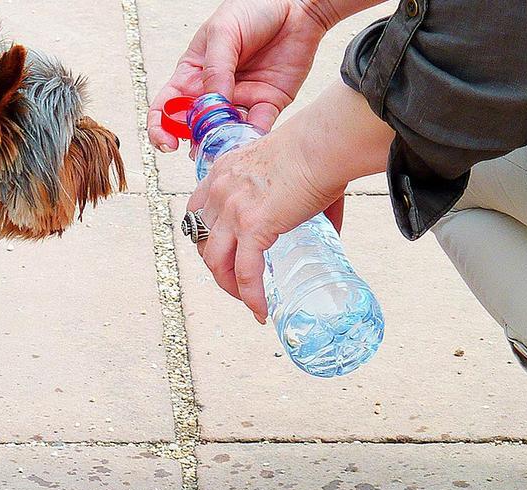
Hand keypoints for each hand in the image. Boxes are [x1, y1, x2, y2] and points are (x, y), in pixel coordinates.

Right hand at [147, 0, 338, 151]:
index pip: (167, 106)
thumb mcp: (224, 32)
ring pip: (224, 133)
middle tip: (200, 147)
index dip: (161, 127)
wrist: (296, 7)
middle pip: (194, 126)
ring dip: (221, 144)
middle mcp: (214, 91)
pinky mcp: (267, 104)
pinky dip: (250, 139)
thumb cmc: (254, 9)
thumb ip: (215, 69)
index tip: (168, 143)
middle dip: (193, 142)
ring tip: (223, 146)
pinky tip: (246, 141)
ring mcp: (240, 100)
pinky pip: (256, 128)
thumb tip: (210, 105)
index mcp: (193, 73)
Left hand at [188, 124, 343, 321]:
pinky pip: (245, 272)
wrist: (323, 143)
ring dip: (229, 286)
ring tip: (249, 300)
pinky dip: (252, 295)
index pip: (198, 212)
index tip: (222, 253)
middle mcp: (219, 191)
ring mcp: (232, 210)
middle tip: (238, 282)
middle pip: (202, 241)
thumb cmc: (317, 149)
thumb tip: (329, 231)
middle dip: (217, 267)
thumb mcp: (288, 169)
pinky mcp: (252, 226)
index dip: (206, 238)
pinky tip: (261, 309)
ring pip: (216, 262)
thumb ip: (297, 198)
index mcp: (223, 172)